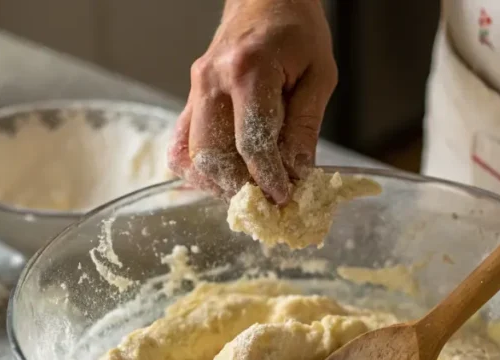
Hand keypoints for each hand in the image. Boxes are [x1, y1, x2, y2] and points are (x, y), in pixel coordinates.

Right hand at [168, 0, 336, 203]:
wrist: (265, 0)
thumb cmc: (296, 32)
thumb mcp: (319, 76)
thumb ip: (306, 127)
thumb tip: (298, 174)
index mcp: (248, 72)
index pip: (252, 144)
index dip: (268, 179)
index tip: (283, 197)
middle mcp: (212, 82)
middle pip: (212, 156)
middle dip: (240, 187)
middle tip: (266, 200)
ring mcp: (195, 90)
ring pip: (191, 157)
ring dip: (219, 183)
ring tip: (249, 189)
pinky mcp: (189, 99)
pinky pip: (180, 146)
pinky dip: (199, 170)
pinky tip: (226, 175)